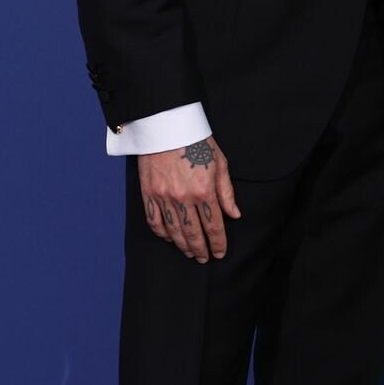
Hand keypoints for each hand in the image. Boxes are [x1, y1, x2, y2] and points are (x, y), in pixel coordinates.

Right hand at [138, 136, 240, 260]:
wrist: (166, 125)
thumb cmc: (197, 141)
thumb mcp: (220, 163)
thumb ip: (226, 192)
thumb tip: (234, 215)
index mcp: (204, 191)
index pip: (214, 226)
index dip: (218, 243)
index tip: (220, 253)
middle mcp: (183, 198)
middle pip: (193, 233)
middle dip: (200, 249)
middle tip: (204, 259)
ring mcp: (164, 197)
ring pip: (174, 231)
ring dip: (183, 245)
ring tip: (189, 252)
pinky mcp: (148, 193)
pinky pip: (154, 221)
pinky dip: (162, 233)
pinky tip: (169, 238)